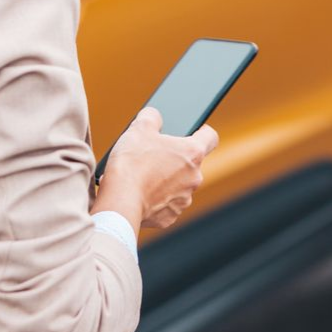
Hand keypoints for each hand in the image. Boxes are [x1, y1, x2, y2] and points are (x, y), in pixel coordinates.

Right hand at [96, 106, 218, 231]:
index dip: (202, 131)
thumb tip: (154, 116)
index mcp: (192, 153)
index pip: (211, 137)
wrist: (120, 202)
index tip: (194, 131)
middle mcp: (194, 177)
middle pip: (191, 163)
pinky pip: (167, 203)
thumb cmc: (132, 164)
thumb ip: (152, 116)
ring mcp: (184, 199)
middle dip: (176, 158)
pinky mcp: (170, 216)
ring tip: (144, 176)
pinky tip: (141, 193)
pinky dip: (157, 199)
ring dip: (167, 180)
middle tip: (154, 155)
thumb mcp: (139, 128)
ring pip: (179, 184)